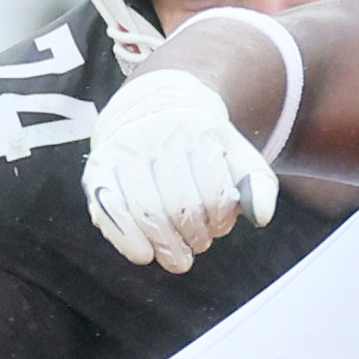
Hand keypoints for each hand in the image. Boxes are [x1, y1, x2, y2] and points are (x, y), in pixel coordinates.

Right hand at [83, 67, 278, 272]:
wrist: (153, 104)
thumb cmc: (202, 140)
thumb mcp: (237, 153)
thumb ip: (257, 183)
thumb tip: (261, 217)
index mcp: (194, 128)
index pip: (213, 192)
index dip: (220, 220)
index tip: (219, 223)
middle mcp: (154, 136)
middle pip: (179, 207)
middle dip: (195, 237)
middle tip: (198, 243)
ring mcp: (122, 152)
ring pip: (146, 213)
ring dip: (166, 245)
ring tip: (178, 254)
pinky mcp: (98, 169)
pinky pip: (108, 210)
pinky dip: (126, 239)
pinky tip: (143, 254)